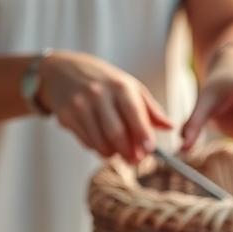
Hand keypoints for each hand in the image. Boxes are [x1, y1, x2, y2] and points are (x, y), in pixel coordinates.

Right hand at [37, 50, 171, 161]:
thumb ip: (151, 109)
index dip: (143, 134)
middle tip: (135, 160)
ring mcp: (80, 105)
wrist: (62, 69)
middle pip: (116, 133)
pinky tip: (101, 141)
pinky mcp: (65, 116)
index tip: (150, 149)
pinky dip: (97, 148)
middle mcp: (98, 95)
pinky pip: (86, 142)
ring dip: (113, 154)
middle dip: (128, 152)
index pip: (134, 113)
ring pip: (100, 142)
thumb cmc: (104, 81)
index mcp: (120, 86)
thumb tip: (170, 127)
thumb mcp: (129, 86)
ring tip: (119, 152)